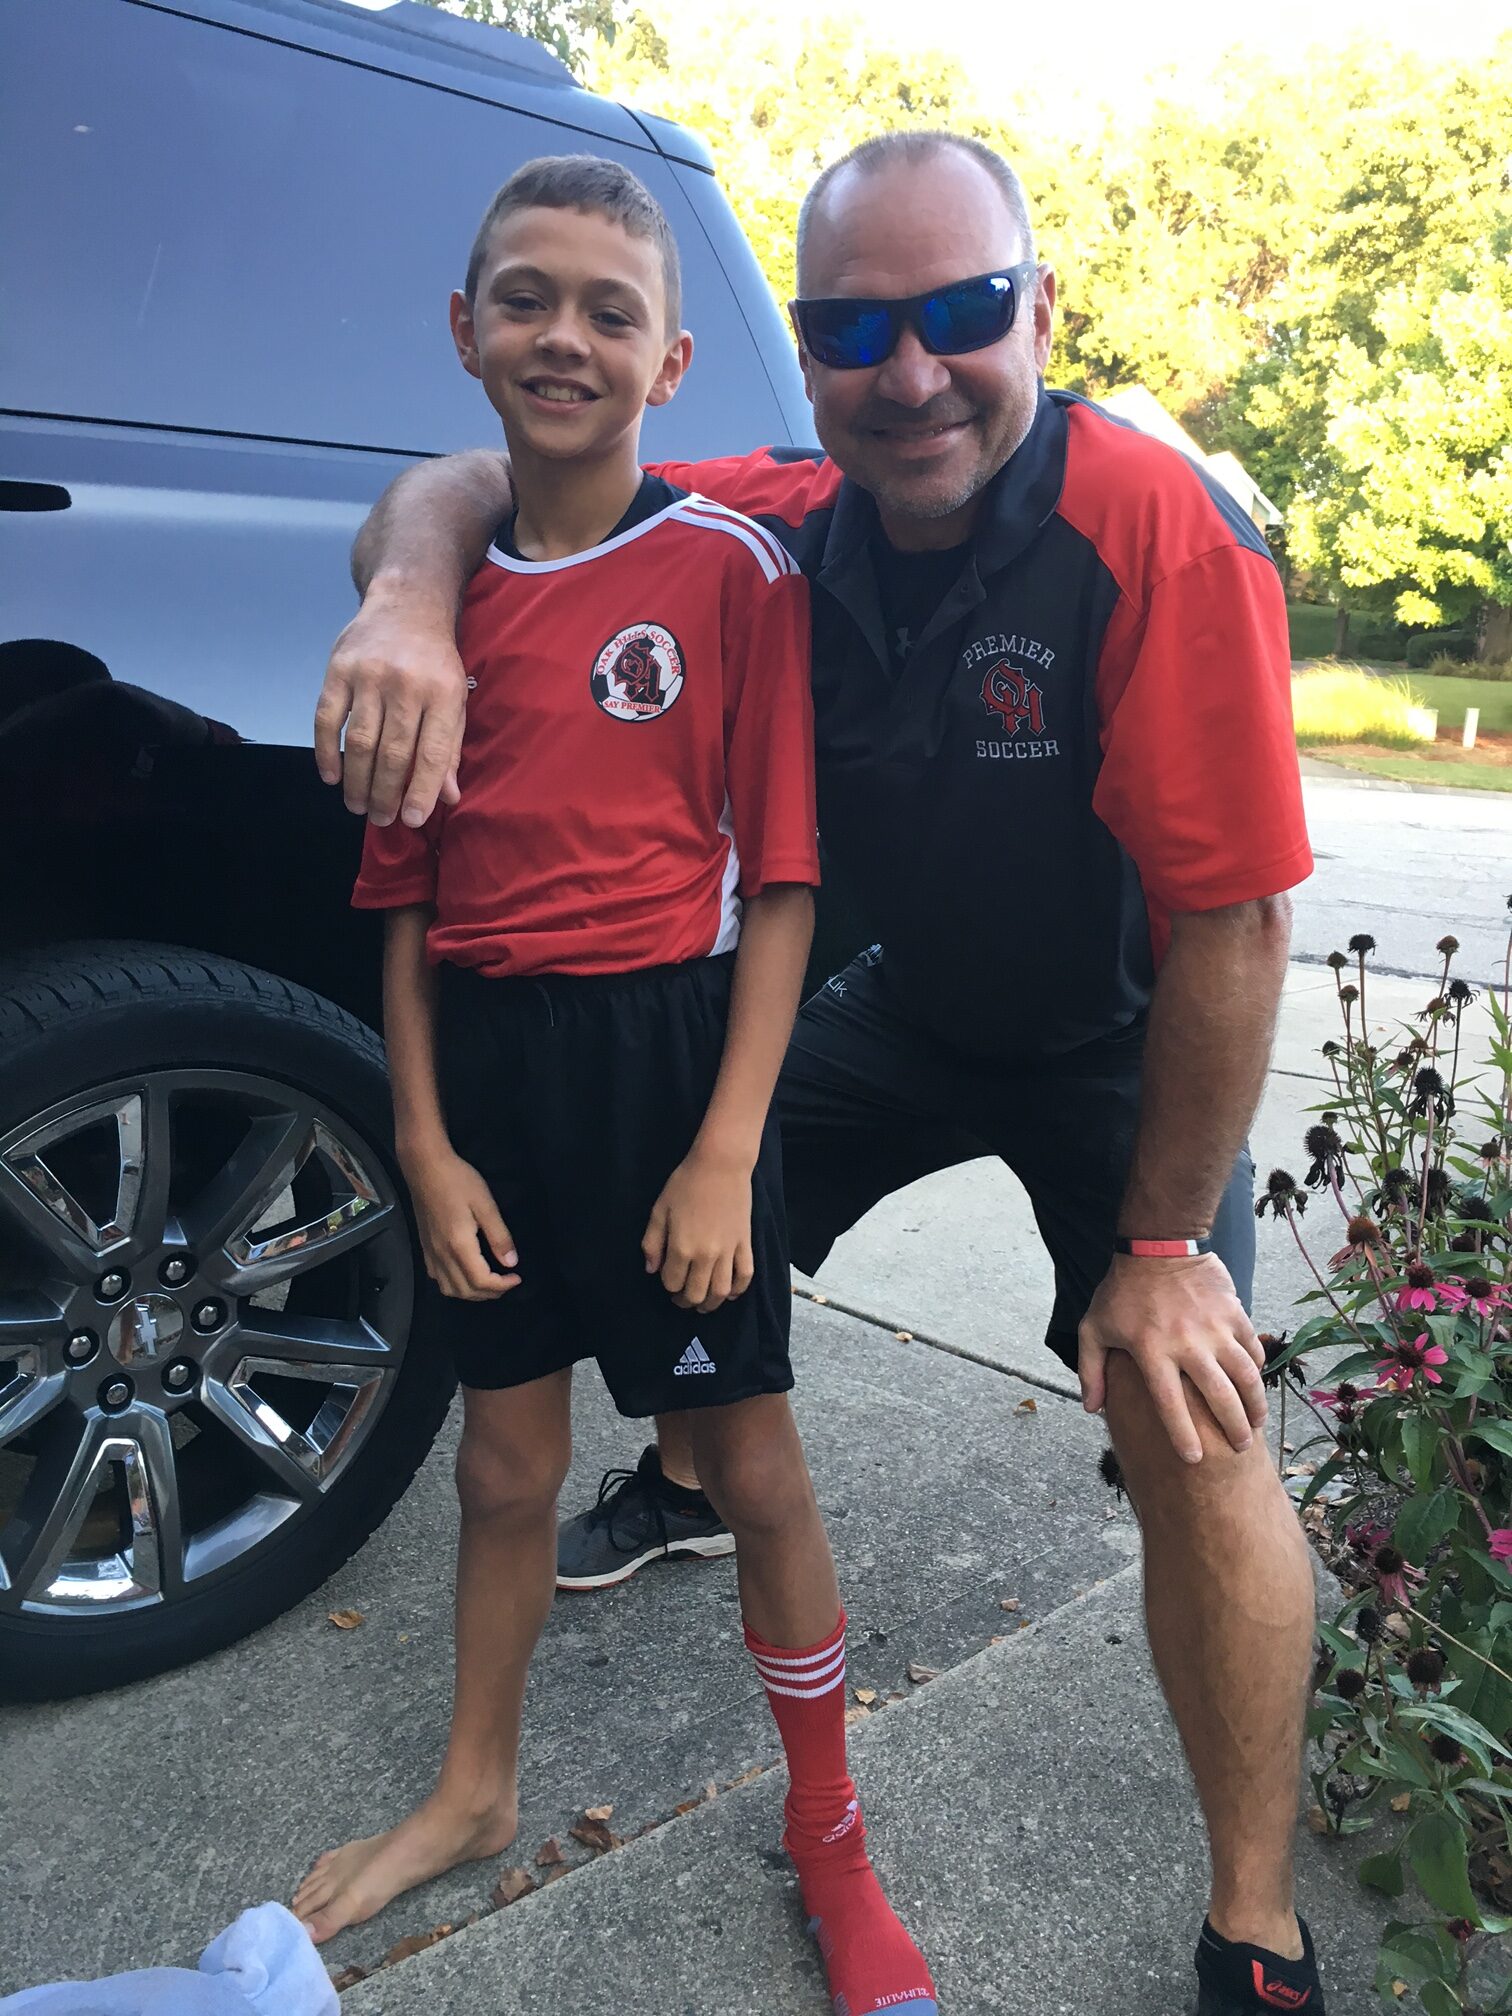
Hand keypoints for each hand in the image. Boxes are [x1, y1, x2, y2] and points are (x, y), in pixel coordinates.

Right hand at [314, 579, 466, 827]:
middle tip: (380, 818)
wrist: (407, 605)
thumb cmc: (435, 662)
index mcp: (442, 693)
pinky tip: (331, 776)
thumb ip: (449, 748)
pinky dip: (326, 751)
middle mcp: (405, 683)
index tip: (411, 820)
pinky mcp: (338, 669)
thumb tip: (447, 797)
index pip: (431, 753)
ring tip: (358, 806)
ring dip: (356, 780)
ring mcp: (368, 675)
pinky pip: (326, 718)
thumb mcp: (454, 700)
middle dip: (385, 793)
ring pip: (359, 741)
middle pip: (393, 752)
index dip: (420, 791)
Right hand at [403, 1145, 519, 1299]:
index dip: (502, 1285)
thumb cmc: (458, 1180)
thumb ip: (499, 1236)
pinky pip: (438, 1278)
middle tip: (508, 1282)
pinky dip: (454, 1285)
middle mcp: (441, 1255)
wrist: (425, 1167)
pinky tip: (466, 1274)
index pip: (481, 1281)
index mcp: (458, 1245)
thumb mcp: (486, 1204)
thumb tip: (511, 1262)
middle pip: (466, 1291)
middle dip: (490, 1293)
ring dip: (472, 1293)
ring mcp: (430, 1253)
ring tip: (489, 1282)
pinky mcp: (424, 1248)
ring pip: (449, 1289)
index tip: (517, 1277)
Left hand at [642, 1150, 753, 1313]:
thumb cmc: (685, 1184)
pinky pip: (745, 1276)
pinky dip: (738, 1290)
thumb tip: (651, 1270)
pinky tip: (729, 1293)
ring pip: (720, 1292)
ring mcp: (729, 1252)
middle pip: (696, 1294)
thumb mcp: (659, 1210)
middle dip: (685, 1301)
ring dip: (710, 1304)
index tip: (667, 1279)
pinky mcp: (745, 1244)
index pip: (672, 1283)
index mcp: (681, 1248)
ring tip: (703, 1304)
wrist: (721, 1165)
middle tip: (681, 1298)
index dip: (667, 1286)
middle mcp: (706, 1256)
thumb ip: (652, 1243)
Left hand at [1077, 1253, 1267, 1463]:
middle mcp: (1187, 1344)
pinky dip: (1258, 1369)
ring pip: (1245, 1375)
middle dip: (1233, 1428)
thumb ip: (1091, 1370)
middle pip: (1218, 1396)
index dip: (1183, 1435)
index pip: (1170, 1404)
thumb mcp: (1093, 1328)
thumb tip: (1092, 1409)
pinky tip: (1256, 1384)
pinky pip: (1252, 1348)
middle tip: (1240, 1447)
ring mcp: (1214, 1328)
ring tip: (1256, 1424)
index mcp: (1152, 1351)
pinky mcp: (1233, 1313)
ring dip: (1254, 1403)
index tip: (1195, 1459)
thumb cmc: (1122, 1291)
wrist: (1158, 1244)